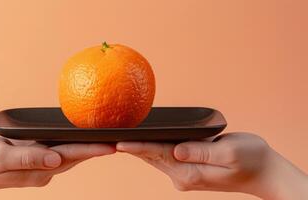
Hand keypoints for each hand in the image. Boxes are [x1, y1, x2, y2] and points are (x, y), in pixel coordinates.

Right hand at [0, 136, 115, 199]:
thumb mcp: (0, 157)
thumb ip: (29, 158)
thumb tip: (57, 159)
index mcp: (39, 169)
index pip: (72, 156)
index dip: (94, 149)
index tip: (115, 145)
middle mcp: (44, 169)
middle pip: (76, 156)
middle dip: (98, 148)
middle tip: (120, 138)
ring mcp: (39, 166)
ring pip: (70, 155)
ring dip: (88, 147)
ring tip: (107, 138)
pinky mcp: (33, 161)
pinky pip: (58, 151)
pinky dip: (72, 145)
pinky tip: (77, 138)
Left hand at [117, 132, 307, 199]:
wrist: (265, 174)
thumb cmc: (253, 159)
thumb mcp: (231, 152)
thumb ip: (202, 152)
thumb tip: (177, 150)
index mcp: (191, 172)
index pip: (158, 155)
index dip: (137, 147)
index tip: (118, 143)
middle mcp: (183, 176)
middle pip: (152, 157)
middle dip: (131, 146)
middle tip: (109, 135)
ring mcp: (185, 176)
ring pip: (156, 158)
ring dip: (139, 148)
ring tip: (119, 136)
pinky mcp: (189, 171)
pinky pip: (165, 157)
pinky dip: (152, 149)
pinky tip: (143, 141)